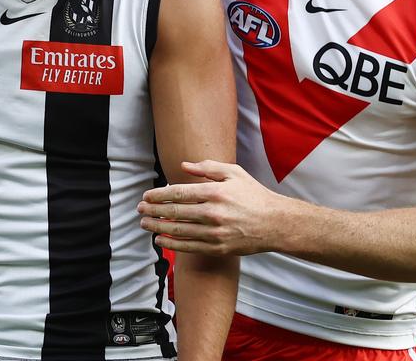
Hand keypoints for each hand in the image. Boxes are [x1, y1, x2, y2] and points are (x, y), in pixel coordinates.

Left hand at [137, 160, 287, 255]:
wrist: (275, 224)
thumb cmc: (254, 195)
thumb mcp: (234, 173)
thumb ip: (207, 168)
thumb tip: (183, 165)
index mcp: (215, 192)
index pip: (178, 193)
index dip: (158, 195)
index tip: (146, 196)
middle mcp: (213, 213)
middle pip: (174, 213)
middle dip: (153, 211)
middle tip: (139, 209)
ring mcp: (215, 233)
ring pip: (178, 231)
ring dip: (157, 227)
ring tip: (145, 224)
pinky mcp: (218, 248)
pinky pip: (189, 247)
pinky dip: (172, 244)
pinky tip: (160, 239)